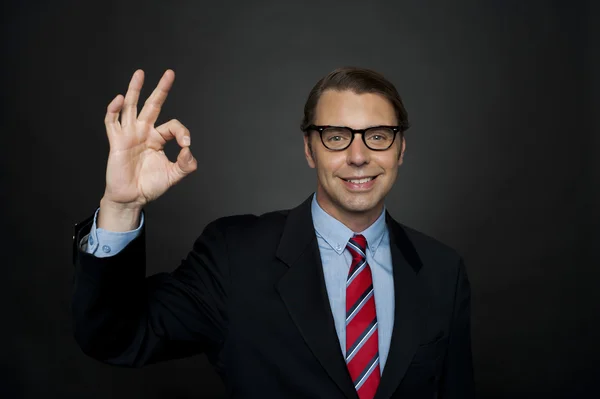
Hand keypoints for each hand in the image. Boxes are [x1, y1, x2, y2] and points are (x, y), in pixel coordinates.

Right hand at [101, 69, 196, 208]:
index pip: (172, 126)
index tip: (186, 146)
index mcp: (157, 139)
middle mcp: (144, 132)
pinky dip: (114, 110)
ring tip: (140, 73)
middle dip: (161, 90)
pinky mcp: (116, 141)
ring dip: (135, 90)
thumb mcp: (174, 175)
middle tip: (170, 73)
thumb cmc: (150, 186)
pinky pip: (112, 122)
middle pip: (152, 105)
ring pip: (131, 107)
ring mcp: (129, 135)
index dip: (182, 132)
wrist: (132, 198)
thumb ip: (186, 164)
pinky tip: (120, 99)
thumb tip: (189, 150)